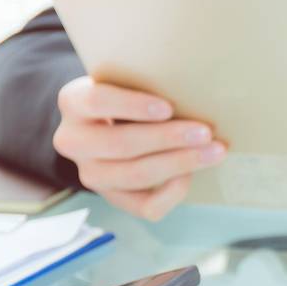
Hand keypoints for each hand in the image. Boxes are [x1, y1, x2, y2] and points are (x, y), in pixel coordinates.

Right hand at [53, 76, 224, 220]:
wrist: (114, 122)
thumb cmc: (129, 94)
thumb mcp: (126, 79)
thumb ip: (145, 80)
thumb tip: (192, 88)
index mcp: (73, 102)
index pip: (97, 101)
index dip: (133, 106)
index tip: (168, 107)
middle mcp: (73, 140)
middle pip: (120, 144)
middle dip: (168, 139)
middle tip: (205, 132)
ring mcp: (90, 173)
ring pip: (134, 176)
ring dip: (179, 164)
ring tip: (213, 152)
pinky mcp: (112, 197)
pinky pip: (144, 206)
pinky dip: (172, 192)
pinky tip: (190, 175)